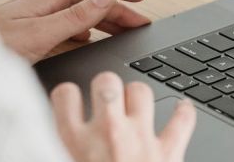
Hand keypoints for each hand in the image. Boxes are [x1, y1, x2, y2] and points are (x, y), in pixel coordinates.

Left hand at [0, 0, 150, 62]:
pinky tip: (90, 39)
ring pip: (81, 12)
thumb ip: (76, 14)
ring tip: (124, 29)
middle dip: (119, 6)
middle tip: (141, 20)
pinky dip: (87, 31)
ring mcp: (38, 18)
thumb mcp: (40, 32)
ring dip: (106, 19)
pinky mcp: (32, 34)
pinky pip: (68, 26)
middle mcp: (45, 4)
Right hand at [50, 72, 196, 161]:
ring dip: (138, 96)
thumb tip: (49, 148)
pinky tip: (182, 108)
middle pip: (106, 82)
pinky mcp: (169, 152)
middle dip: (106, 86)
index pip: (65, 94)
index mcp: (73, 143)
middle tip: (106, 100)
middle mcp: (107, 134)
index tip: (71, 102)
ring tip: (134, 106)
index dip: (68, 96)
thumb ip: (60, 152)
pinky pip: (183, 120)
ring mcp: (140, 139)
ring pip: (142, 91)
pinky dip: (184, 112)